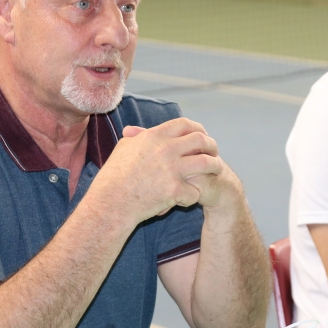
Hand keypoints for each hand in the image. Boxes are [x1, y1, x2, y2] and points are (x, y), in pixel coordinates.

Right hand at [85, 118, 221, 226]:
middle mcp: (166, 150)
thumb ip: (135, 138)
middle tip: (214, 152)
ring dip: (215, 166)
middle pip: (201, 140)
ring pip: (207, 163)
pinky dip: (194, 195)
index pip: (184, 125)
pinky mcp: (175, 191)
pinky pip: (196, 191)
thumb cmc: (113, 178)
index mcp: (154, 137)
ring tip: (216, 170)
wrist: (110, 203)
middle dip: (211, 145)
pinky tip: (189, 198)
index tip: (202, 135)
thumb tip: (135, 131)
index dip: (197, 128)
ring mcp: (172, 170)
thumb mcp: (122, 150)